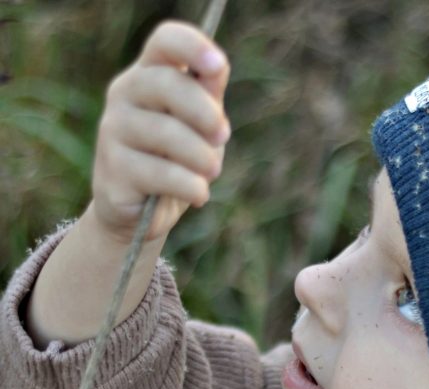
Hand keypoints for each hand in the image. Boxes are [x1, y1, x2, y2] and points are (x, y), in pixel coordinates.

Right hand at [92, 20, 230, 243]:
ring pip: (165, 133)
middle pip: (167, 84)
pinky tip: (198, 194)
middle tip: (223, 136)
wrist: (140, 214)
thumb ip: (208, 99)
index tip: (218, 66)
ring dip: (201, 156)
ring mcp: (113, 130)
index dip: (192, 46)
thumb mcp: (200, 129)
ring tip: (211, 172)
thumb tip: (216, 70)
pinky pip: (160, 174)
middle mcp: (124, 94)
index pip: (165, 42)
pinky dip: (190, 186)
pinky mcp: (112, 170)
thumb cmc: (176, 162)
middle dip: (204, 112)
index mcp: (148, 74)